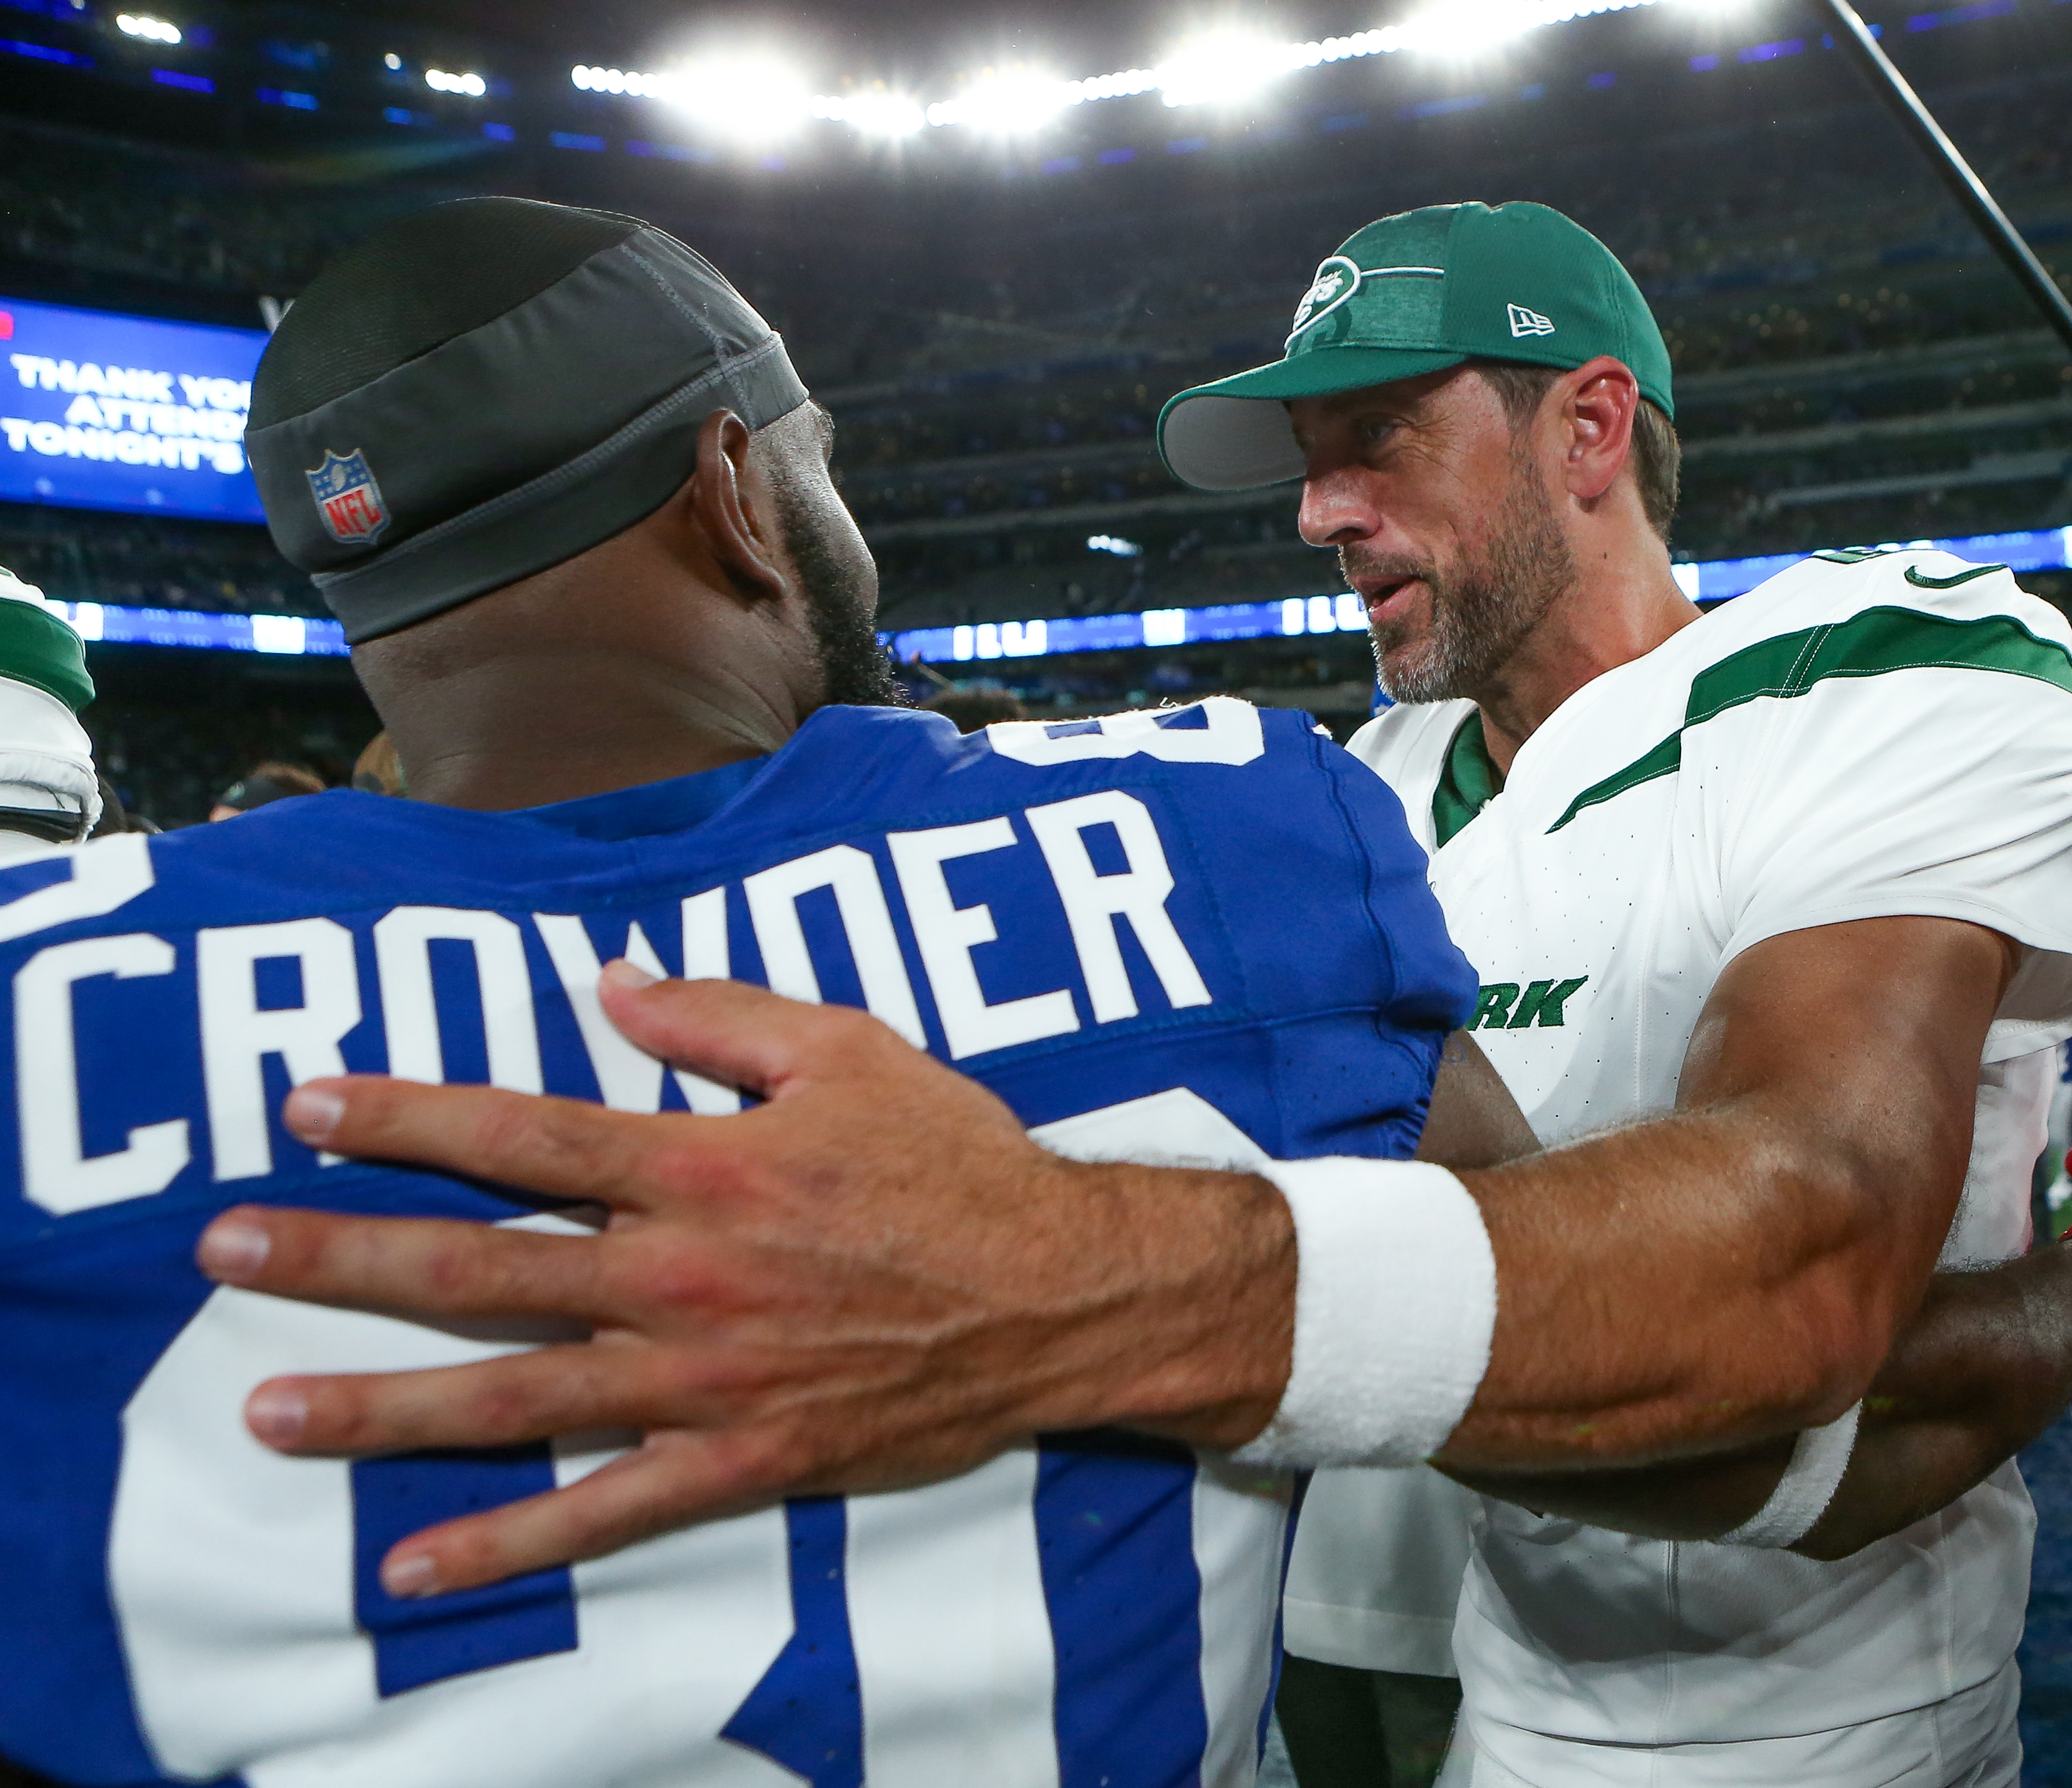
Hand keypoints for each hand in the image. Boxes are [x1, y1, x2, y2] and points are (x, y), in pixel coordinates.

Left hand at [196, 965, 1289, 1597]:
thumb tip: (609, 977)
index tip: (305, 1105)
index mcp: (703, 1166)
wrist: (1058, 1294)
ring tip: (268, 1411)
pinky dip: (507, 1543)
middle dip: (343, 1255)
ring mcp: (701, 1380)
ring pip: (513, 1395)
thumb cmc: (956, 1161)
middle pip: (481, 1266)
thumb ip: (721, 1015)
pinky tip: (410, 1565)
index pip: (524, 1137)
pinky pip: (604, 1511)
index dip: (407, 1116)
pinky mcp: (738, 1461)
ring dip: (382, 1404)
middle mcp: (680, 1275)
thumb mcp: (852, 1051)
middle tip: (225, 1251)